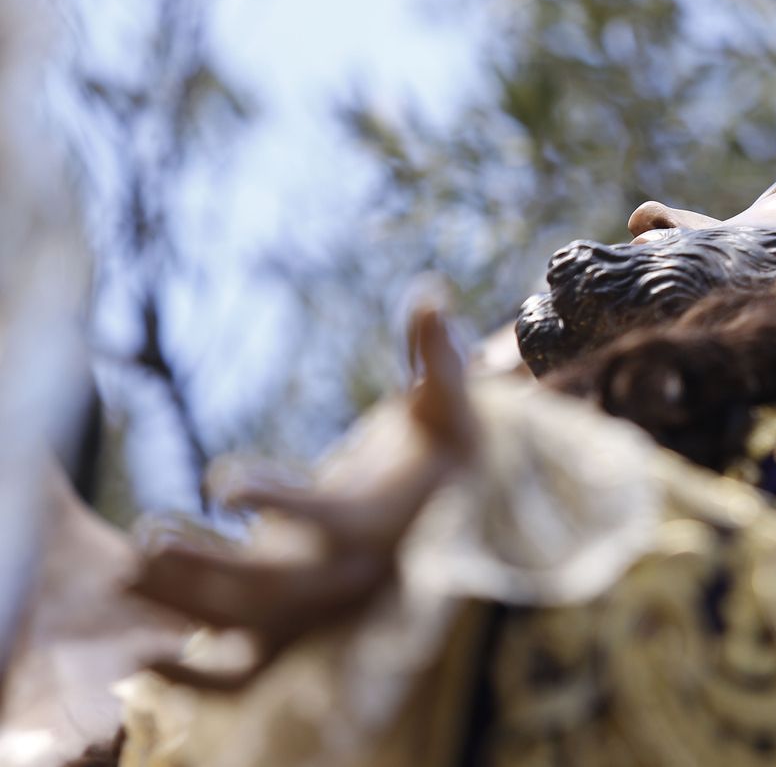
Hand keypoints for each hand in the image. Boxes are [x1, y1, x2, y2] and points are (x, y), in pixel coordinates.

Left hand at [126, 304, 475, 690]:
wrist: (462, 521)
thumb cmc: (450, 452)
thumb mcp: (450, 403)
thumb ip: (437, 355)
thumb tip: (428, 292)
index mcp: (388, 523)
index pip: (331, 523)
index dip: (279, 502)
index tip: (222, 477)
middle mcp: (355, 578)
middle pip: (279, 591)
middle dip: (213, 570)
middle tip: (151, 537)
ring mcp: (326, 610)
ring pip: (253, 626)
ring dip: (190, 600)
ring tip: (135, 559)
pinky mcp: (301, 628)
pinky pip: (245, 663)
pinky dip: (198, 663)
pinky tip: (145, 636)